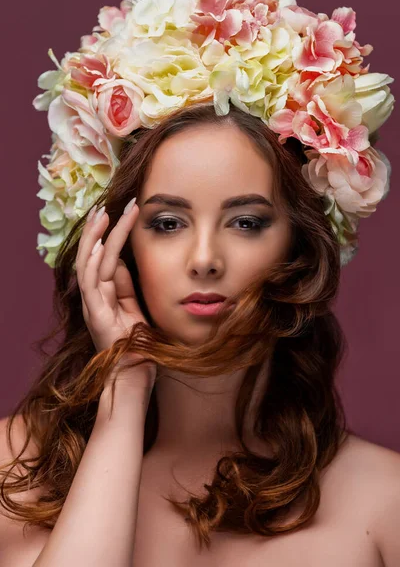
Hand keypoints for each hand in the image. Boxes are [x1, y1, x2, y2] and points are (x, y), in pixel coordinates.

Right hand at [75, 199, 156, 391]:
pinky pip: (91, 286)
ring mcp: (94, 308)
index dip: (110, 236)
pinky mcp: (97, 317)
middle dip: (99, 230)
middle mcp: (95, 299)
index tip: (121, 213)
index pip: (104, 259)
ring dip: (95, 239)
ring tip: (103, 215)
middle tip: (108, 205)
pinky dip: (94, 264)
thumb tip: (121, 262)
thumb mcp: (136, 310)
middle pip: (92, 257)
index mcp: (105, 297)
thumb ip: (127, 289)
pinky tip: (102, 246)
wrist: (137, 380)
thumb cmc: (139, 348)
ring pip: (88, 266)